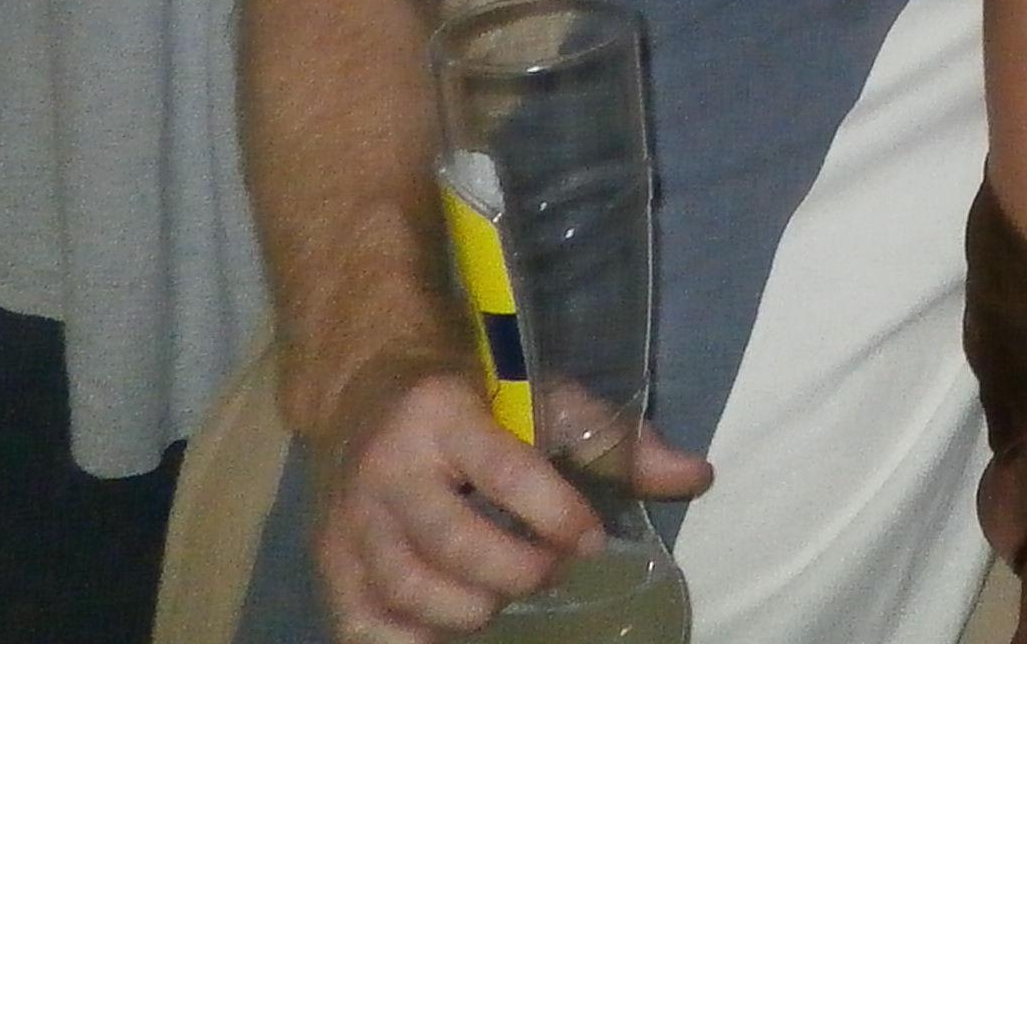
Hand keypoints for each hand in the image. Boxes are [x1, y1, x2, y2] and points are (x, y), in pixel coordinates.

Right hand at [308, 362, 711, 640]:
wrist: (366, 383)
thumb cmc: (475, 395)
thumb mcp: (545, 398)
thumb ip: (618, 441)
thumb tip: (698, 477)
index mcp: (444, 413)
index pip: (505, 474)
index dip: (555, 516)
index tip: (591, 540)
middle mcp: (387, 467)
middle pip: (454, 548)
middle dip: (518, 572)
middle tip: (553, 570)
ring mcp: (349, 520)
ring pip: (410, 592)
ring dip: (473, 608)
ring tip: (507, 592)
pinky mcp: (327, 561)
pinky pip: (365, 627)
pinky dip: (414, 643)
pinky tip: (453, 629)